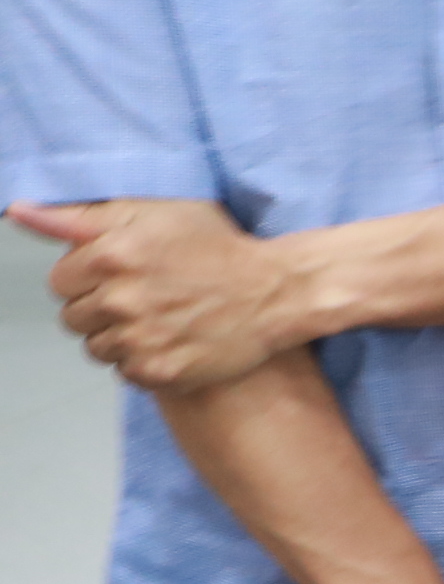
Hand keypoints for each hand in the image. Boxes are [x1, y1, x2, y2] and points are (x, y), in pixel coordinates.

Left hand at [12, 199, 310, 392]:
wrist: (277, 293)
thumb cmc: (218, 249)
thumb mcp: (153, 214)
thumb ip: (80, 216)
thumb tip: (18, 212)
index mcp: (112, 254)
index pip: (60, 280)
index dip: (90, 276)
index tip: (126, 273)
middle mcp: (121, 298)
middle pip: (73, 317)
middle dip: (102, 307)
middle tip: (147, 296)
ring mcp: (139, 338)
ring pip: (96, 347)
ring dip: (121, 336)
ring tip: (162, 319)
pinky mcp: (158, 371)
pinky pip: (124, 372)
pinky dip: (145, 360)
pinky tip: (174, 340)